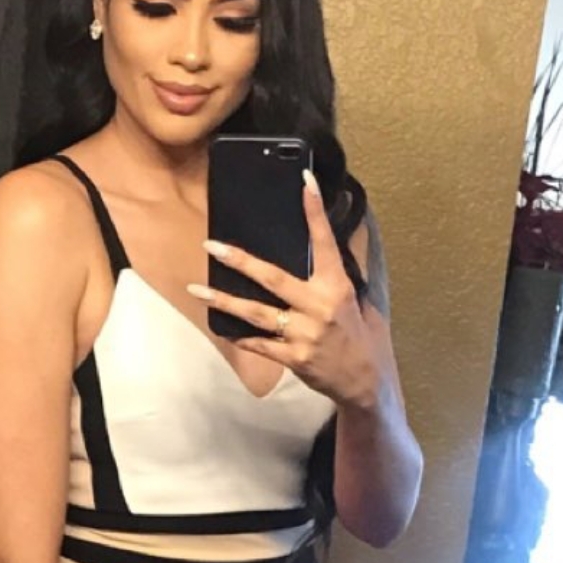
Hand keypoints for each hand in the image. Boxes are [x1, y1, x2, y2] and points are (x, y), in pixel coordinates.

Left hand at [194, 172, 381, 412]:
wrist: (365, 381)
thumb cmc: (361, 335)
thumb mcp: (357, 300)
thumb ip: (337, 275)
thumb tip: (327, 244)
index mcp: (337, 287)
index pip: (325, 243)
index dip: (315, 212)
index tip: (304, 182)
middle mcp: (319, 308)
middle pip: (273, 279)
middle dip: (240, 261)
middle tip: (212, 246)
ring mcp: (304, 335)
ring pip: (256, 313)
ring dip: (224, 300)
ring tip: (196, 289)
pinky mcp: (293, 358)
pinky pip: (259, 344)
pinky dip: (239, 336)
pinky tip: (220, 326)